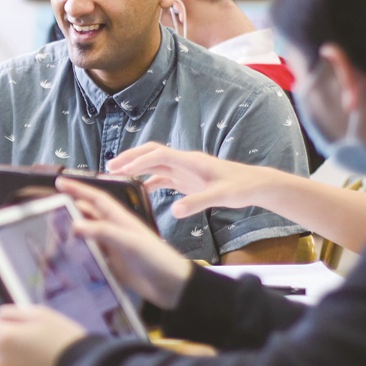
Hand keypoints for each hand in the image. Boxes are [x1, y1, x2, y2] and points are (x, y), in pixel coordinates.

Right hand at [55, 177, 192, 309]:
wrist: (173, 286)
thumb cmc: (158, 260)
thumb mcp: (129, 242)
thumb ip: (103, 232)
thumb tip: (75, 225)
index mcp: (121, 219)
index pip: (95, 199)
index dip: (78, 189)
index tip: (60, 182)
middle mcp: (115, 230)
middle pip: (88, 215)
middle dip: (70, 208)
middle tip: (49, 208)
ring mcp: (114, 247)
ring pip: (88, 234)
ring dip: (73, 231)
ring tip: (53, 231)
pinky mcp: (113, 264)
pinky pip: (92, 254)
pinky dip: (79, 252)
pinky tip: (69, 255)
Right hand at [106, 142, 269, 217]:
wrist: (255, 185)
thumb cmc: (240, 187)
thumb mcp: (220, 197)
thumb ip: (197, 203)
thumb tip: (173, 212)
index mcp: (190, 161)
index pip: (158, 155)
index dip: (138, 162)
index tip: (121, 170)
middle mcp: (184, 162)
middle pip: (151, 153)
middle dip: (130, 158)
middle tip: (110, 167)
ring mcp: (184, 170)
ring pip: (154, 163)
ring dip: (136, 167)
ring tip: (118, 175)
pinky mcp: (186, 179)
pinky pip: (162, 176)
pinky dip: (148, 180)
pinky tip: (140, 190)